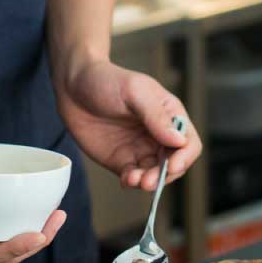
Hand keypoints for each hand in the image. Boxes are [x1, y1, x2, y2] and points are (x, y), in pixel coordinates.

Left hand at [56, 59, 201, 189]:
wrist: (73, 87)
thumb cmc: (106, 80)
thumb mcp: (134, 91)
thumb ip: (156, 116)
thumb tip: (179, 141)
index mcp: (169, 115)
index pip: (189, 142)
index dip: (185, 156)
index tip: (172, 165)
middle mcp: (159, 135)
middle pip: (174, 163)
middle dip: (165, 175)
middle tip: (149, 180)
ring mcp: (140, 149)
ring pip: (155, 174)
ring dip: (150, 182)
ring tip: (135, 180)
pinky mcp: (122, 160)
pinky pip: (134, 177)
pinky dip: (133, 182)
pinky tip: (126, 179)